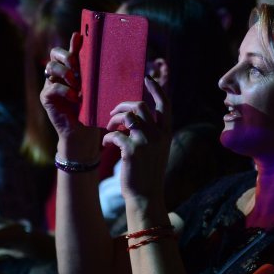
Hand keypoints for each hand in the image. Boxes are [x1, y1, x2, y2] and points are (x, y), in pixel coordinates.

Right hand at [41, 33, 99, 157]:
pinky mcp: (46, 98)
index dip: (71, 43)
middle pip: (54, 54)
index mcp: (70, 70)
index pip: (67, 50)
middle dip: (66, 56)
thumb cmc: (93, 110)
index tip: (79, 37)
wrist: (84, 132)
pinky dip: (64, 90)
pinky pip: (52, 87)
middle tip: (77, 66)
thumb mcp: (96, 89)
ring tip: (77, 85)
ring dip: (65, 72)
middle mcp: (58, 75)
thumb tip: (105, 54)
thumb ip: (95, 73)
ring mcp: (50, 85)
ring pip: (50, 68)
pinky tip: (75, 97)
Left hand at [102, 74, 171, 202]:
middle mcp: (158, 134)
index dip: (155, 88)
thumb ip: (151, 132)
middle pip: (140, 106)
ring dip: (114, 120)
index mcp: (166, 132)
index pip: (164, 103)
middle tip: (112, 113)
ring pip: (127, 117)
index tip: (146, 78)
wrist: (146, 196)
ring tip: (109, 128)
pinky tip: (107, 145)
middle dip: (123, 106)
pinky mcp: (131, 150)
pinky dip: (108, 137)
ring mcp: (146, 142)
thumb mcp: (157, 150)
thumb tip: (133, 117)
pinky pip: (114, 134)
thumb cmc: (147, 172)